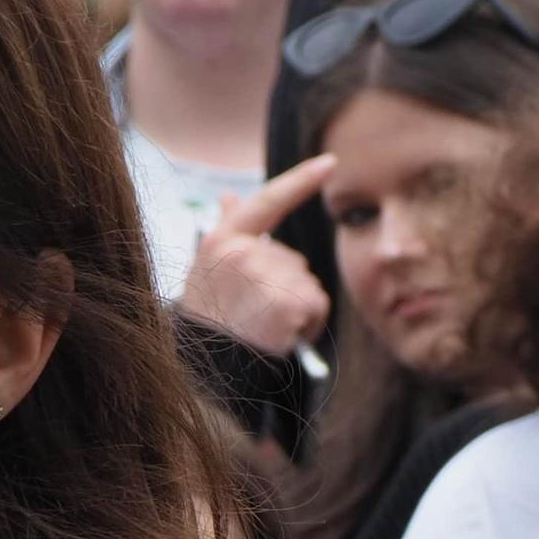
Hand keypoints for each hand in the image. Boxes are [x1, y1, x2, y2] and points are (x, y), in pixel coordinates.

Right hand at [177, 157, 335, 360]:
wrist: (208, 375)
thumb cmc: (207, 324)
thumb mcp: (208, 272)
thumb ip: (226, 231)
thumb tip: (229, 196)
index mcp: (223, 242)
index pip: (268, 202)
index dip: (301, 181)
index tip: (330, 163)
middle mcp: (245, 254)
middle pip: (291, 260)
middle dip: (282, 286)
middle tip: (253, 314)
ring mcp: (268, 278)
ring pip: (306, 283)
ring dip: (294, 307)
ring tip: (264, 328)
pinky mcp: (291, 303)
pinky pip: (316, 306)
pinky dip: (307, 325)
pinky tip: (281, 337)